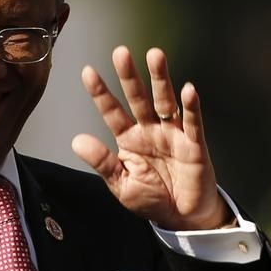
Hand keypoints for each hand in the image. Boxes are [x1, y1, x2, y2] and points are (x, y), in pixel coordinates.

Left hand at [72, 46, 231, 230]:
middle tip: (121, 52)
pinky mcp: (194, 144)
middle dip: (129, 76)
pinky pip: (191, 122)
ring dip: (160, 79)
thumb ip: (102, 162)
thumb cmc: (151, 199)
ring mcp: (171, 134)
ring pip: (164, 101)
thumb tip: (77, 141)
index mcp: (128, 139)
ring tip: (154, 56)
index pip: (111, 111)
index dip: (100, 92)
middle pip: (137, 97)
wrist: (183, 218)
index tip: (88, 71)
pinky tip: (187, 89)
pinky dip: (190, 106)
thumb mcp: (121, 185)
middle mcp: (149, 130)